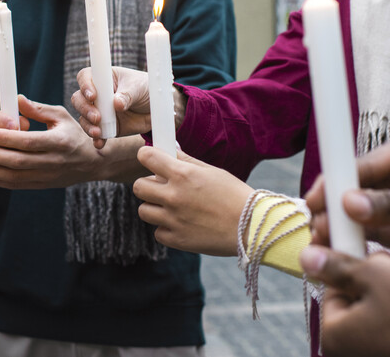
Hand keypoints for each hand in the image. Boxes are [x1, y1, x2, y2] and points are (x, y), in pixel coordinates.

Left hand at [0, 96, 107, 188]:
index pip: (29, 141)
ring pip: (15, 177)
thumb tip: (17, 100)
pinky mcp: (41, 185)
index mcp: (59, 141)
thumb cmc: (74, 134)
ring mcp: (47, 176)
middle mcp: (53, 161)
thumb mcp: (61, 116)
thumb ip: (38, 109)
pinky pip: (16, 185)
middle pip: (19, 161)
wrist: (91, 163)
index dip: (8, 138)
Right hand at [72, 66, 153, 148]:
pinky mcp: (105, 127)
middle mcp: (97, 95)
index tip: (93, 96)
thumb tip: (116, 103)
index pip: (85, 77)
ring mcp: (99, 111)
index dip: (85, 85)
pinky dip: (97, 139)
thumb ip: (127, 94)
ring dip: (88, 126)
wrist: (157, 109)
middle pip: (79, 99)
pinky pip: (96, 134)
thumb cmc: (146, 89)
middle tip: (97, 117)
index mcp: (104, 78)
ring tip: (98, 132)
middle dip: (85, 109)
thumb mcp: (139, 87)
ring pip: (83, 118)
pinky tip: (100, 143)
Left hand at [133, 146, 252, 255]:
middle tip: (163, 187)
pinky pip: (157, 232)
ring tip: (173, 208)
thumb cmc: (234, 195)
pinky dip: (167, 228)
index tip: (150, 160)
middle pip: (139, 186)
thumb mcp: (211, 171)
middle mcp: (174, 196)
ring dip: (155, 208)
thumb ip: (186, 161)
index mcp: (183, 174)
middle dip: (149, 185)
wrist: (251, 227)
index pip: (146, 157)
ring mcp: (173, 219)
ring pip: (144, 210)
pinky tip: (183, 224)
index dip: (146, 157)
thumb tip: (169, 150)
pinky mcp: (176, 240)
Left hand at [300, 246, 389, 356]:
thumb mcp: (376, 277)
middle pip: (360, 294)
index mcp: (336, 336)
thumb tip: (308, 258)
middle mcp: (354, 350)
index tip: (359, 241)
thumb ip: (338, 266)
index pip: (332, 288)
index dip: (348, 260)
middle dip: (380, 265)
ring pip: (385, 302)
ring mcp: (381, 351)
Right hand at [305, 129, 389, 272]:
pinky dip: (359, 247)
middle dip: (332, 211)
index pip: (359, 166)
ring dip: (341, 231)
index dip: (333, 184)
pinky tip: (349, 256)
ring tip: (325, 247)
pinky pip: (371, 238)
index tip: (313, 202)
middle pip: (351, 191)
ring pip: (357, 217)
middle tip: (316, 231)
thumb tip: (349, 205)